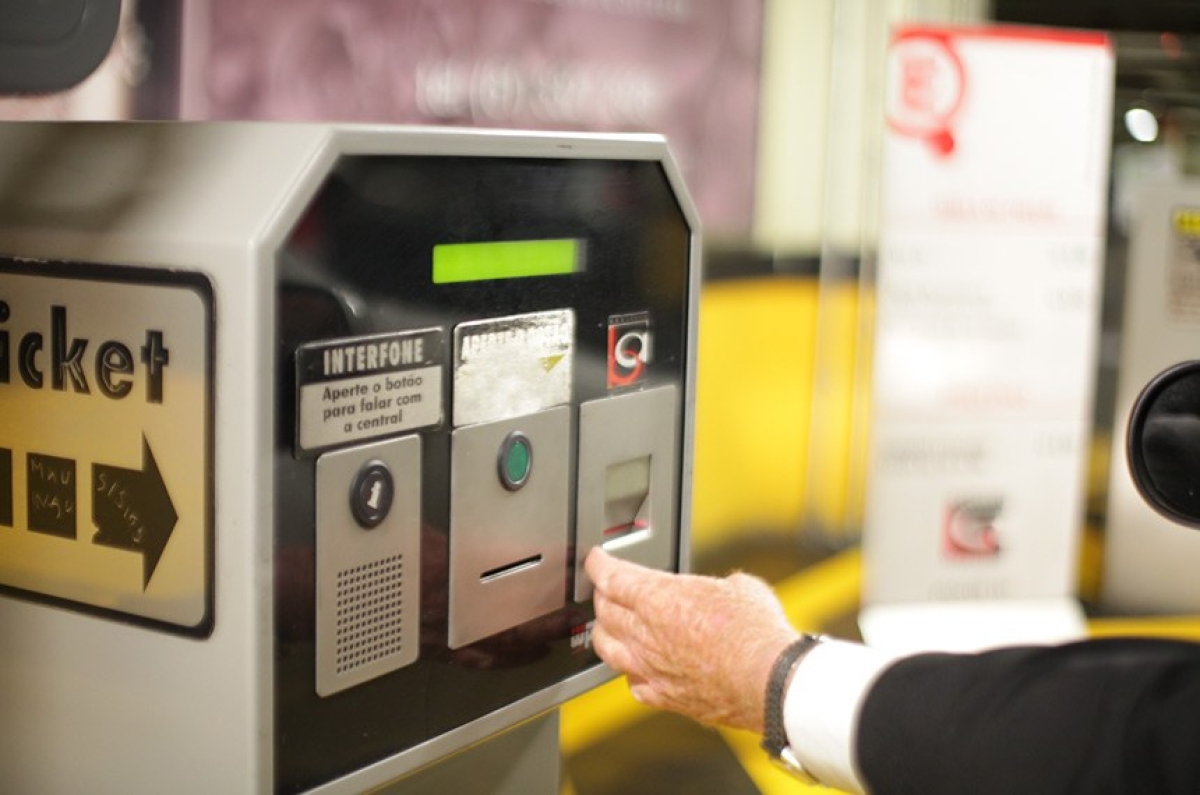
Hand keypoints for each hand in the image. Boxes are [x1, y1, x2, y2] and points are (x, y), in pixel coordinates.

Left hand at [585, 547, 798, 732]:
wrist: (770, 681)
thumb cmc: (756, 633)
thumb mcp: (737, 587)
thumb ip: (713, 587)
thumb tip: (722, 590)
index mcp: (658, 598)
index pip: (611, 577)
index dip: (599, 566)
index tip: (597, 560)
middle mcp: (645, 634)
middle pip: (604, 610)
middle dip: (602, 595)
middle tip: (607, 589)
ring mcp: (650, 668)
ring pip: (607, 648)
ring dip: (605, 632)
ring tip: (609, 626)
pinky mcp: (663, 696)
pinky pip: (633, 683)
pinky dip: (631, 672)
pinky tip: (637, 669)